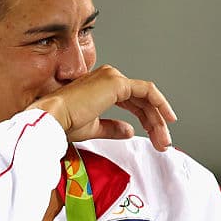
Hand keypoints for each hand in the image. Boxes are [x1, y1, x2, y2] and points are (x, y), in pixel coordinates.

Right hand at [28, 66, 176, 151]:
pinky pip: (147, 91)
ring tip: (164, 140)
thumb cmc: (63, 123)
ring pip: (146, 97)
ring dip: (158, 119)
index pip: (131, 101)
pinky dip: (160, 104)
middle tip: (163, 142)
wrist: (53, 119)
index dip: (146, 118)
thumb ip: (112, 128)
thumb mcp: (93, 128)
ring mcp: (113, 78)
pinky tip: (167, 119)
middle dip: (155, 122)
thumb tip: (130, 130)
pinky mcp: (117, 83)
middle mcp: (108, 78)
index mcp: (100, 86)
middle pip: (141, 100)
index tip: (155, 134)